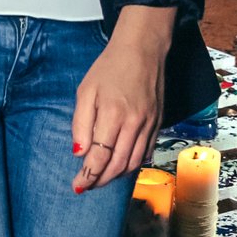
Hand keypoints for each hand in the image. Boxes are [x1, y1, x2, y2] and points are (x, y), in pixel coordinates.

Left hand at [71, 6, 174, 189]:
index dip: (88, 175)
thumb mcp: (86, 90)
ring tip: (101, 179)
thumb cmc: (110, 67)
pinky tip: (121, 165)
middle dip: (100, 180)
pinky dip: (133, 164)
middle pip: (117, 165)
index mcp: (113, 114)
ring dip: (116, 176)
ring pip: (134, 162)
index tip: (78, 186)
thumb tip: (79, 152)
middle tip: (87, 186)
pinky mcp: (158, 123)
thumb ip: (81, 123)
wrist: (142, 49)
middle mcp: (134, 123)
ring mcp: (149, 124)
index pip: (99, 156)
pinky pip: (146, 152)